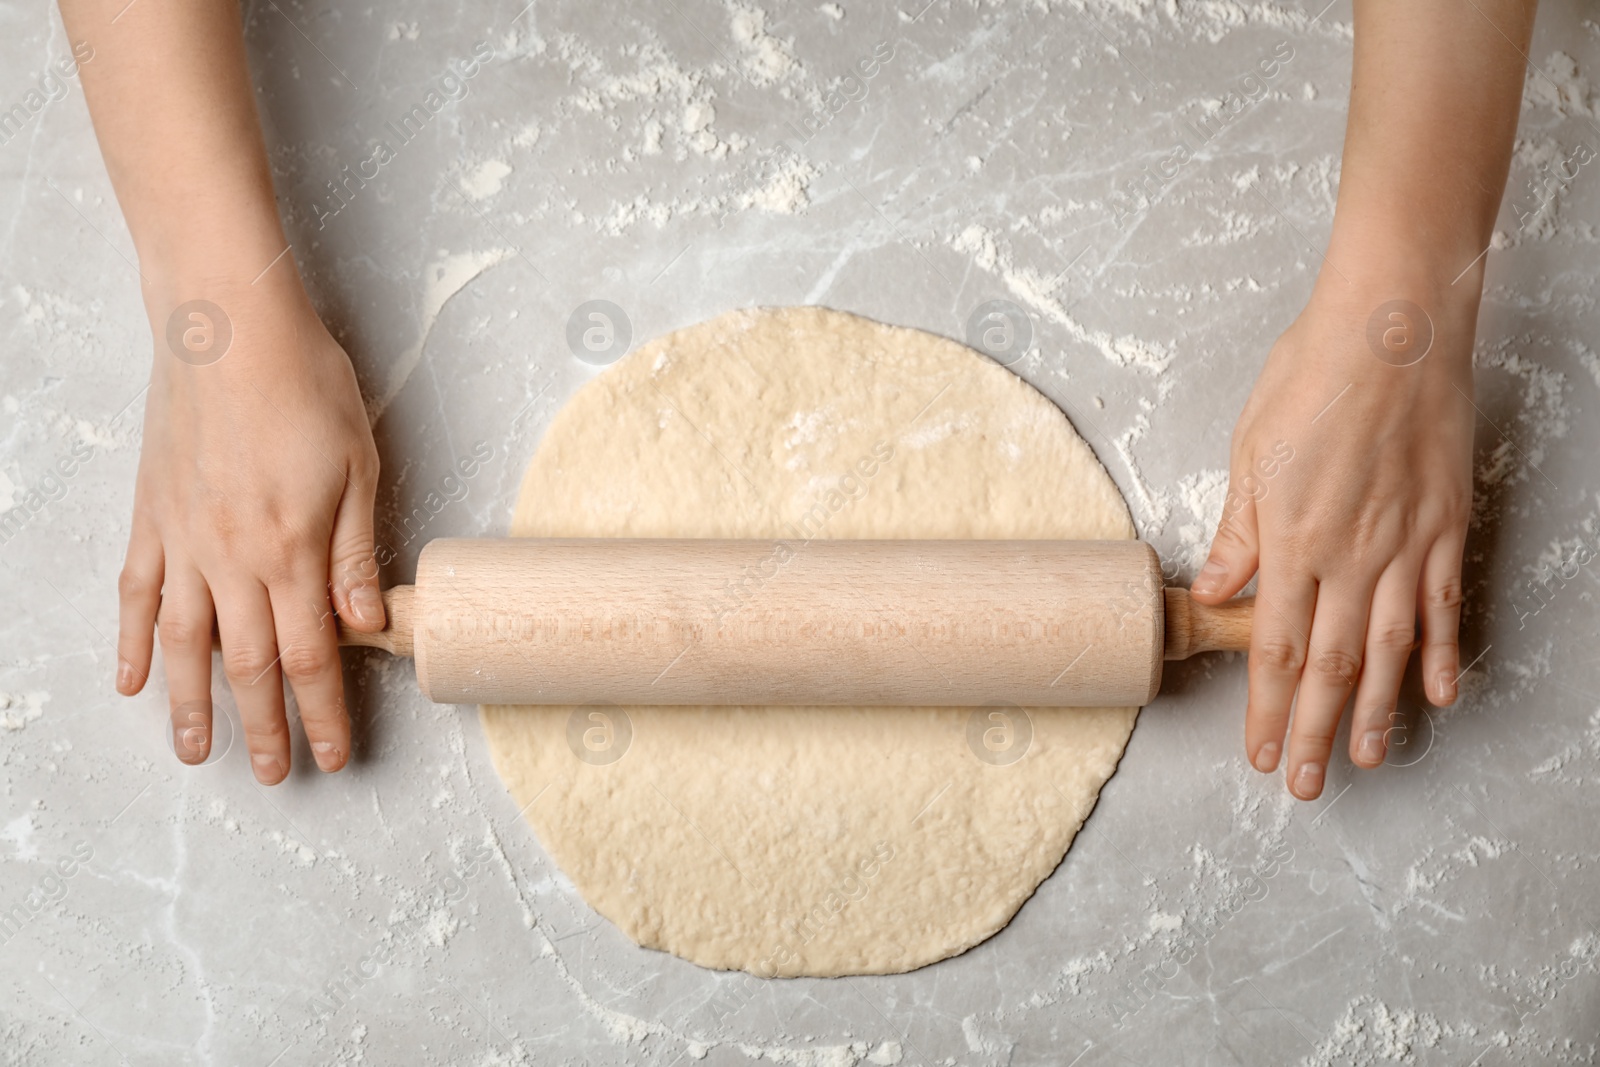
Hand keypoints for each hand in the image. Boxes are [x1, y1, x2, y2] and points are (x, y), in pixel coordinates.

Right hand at [115, 276, 383, 783]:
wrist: (226, 324)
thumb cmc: (304, 384)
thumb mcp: (359, 467)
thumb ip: (356, 554)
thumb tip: (368, 628)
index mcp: (291, 550)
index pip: (312, 657)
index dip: (323, 712)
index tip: (332, 755)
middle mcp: (231, 559)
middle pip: (248, 666)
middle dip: (265, 727)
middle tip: (274, 775)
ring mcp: (182, 541)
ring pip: (185, 645)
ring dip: (192, 706)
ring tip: (195, 754)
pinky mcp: (150, 517)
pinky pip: (137, 595)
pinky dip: (134, 642)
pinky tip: (132, 681)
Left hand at [1190, 274, 1475, 799]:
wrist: (1390, 330)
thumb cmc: (1311, 378)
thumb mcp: (1251, 453)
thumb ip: (1238, 534)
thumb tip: (1214, 594)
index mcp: (1291, 539)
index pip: (1272, 646)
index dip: (1263, 707)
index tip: (1255, 750)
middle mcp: (1349, 554)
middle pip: (1329, 664)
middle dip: (1309, 730)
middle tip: (1301, 784)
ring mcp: (1404, 544)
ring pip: (1388, 649)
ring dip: (1374, 711)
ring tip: (1362, 760)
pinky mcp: (1447, 525)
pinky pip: (1444, 604)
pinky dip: (1441, 652)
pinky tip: (1437, 694)